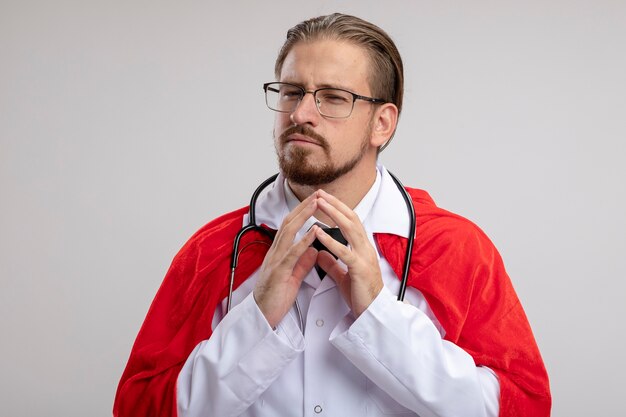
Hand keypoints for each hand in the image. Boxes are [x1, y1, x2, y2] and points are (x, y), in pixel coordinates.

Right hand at [253, 193, 319, 327]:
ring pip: (288, 233)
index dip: (303, 211)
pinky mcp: (278, 273)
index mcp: (279, 253)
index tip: (316, 201)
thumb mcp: (292, 277)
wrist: (262, 318)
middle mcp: (275, 253)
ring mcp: (275, 261)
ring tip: (317, 204)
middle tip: (318, 193)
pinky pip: (291, 254)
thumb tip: (314, 250)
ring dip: (304, 216)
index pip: (290, 226)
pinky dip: (303, 241)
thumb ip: (302, 262)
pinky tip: (313, 232)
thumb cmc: (275, 298)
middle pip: (289, 223)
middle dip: (304, 206)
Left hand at [314, 189, 383, 316]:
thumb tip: (318, 252)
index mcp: (362, 248)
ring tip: (319, 204)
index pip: (351, 221)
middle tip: (320, 193)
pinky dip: (331, 241)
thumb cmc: (360, 296)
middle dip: (335, 204)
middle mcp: (366, 248)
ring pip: (350, 229)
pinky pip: (345, 252)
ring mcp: (365, 257)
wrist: (373, 315)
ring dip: (333, 214)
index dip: (338, 208)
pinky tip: (318, 233)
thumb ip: (332, 263)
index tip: (324, 199)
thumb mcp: (342, 276)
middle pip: (351, 219)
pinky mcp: (360, 270)